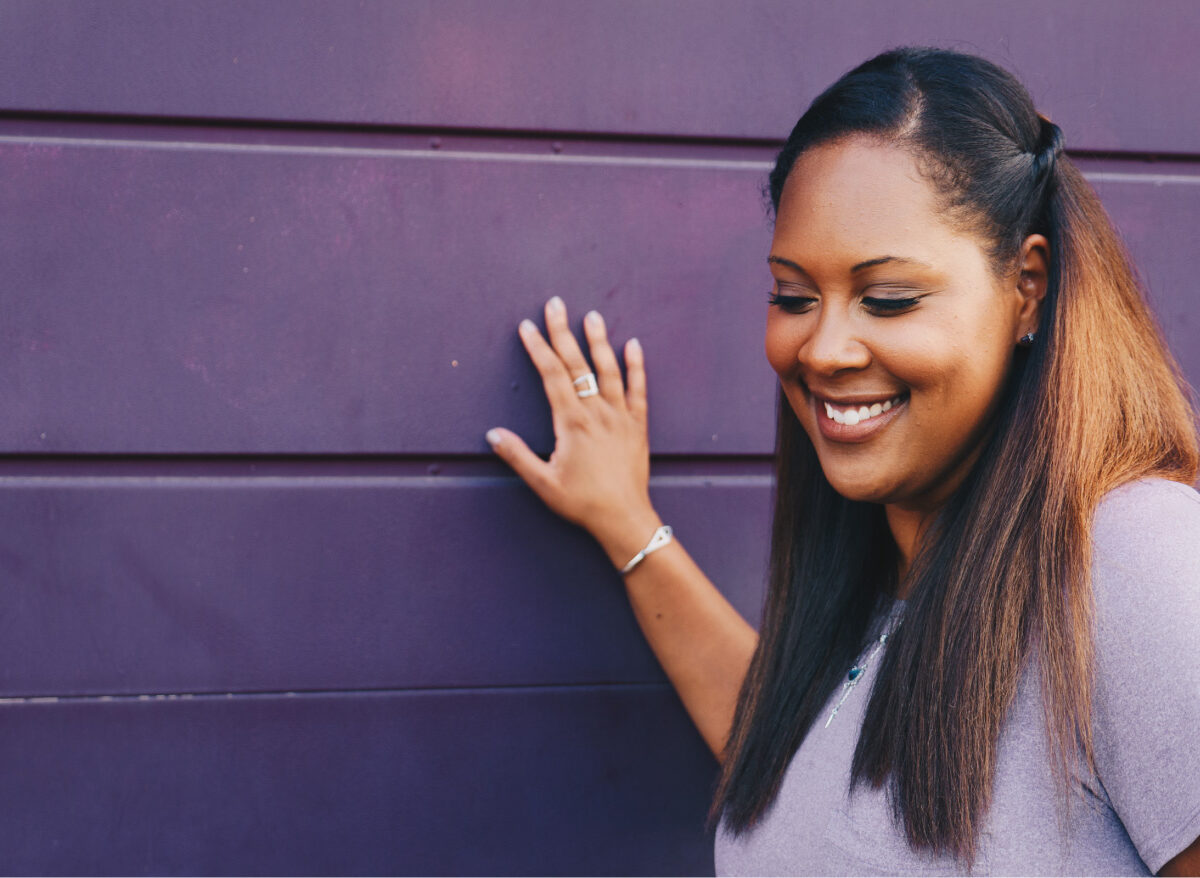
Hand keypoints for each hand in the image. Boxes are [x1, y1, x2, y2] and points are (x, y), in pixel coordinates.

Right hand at [486, 296, 661, 568]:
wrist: (624, 517)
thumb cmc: (581, 502)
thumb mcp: (542, 482)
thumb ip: (517, 455)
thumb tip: (492, 434)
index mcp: (571, 422)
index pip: (552, 375)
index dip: (538, 348)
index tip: (527, 327)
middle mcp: (596, 412)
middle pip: (577, 364)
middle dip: (563, 332)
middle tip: (555, 304)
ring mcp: (620, 416)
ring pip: (608, 370)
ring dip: (598, 341)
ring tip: (592, 315)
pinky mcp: (638, 426)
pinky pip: (638, 389)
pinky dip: (636, 366)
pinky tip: (632, 345)